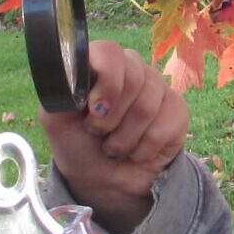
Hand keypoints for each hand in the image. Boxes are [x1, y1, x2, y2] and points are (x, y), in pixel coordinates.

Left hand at [41, 41, 189, 233]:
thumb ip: (61, 92)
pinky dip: (145, 148)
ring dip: (125, 138)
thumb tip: (77, 78)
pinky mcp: (176, 110)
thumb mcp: (56, 119)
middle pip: (135, 77)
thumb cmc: (78, 145)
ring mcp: (157, 88)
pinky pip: (166, 124)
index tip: (94, 110)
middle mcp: (131, 69)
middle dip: (112, 118)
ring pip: (148, 106)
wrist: (103, 181)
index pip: (110, 52)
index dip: (107, 82)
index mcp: (100, 64)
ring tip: (114, 146)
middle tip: (100, 133)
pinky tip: (137, 152)